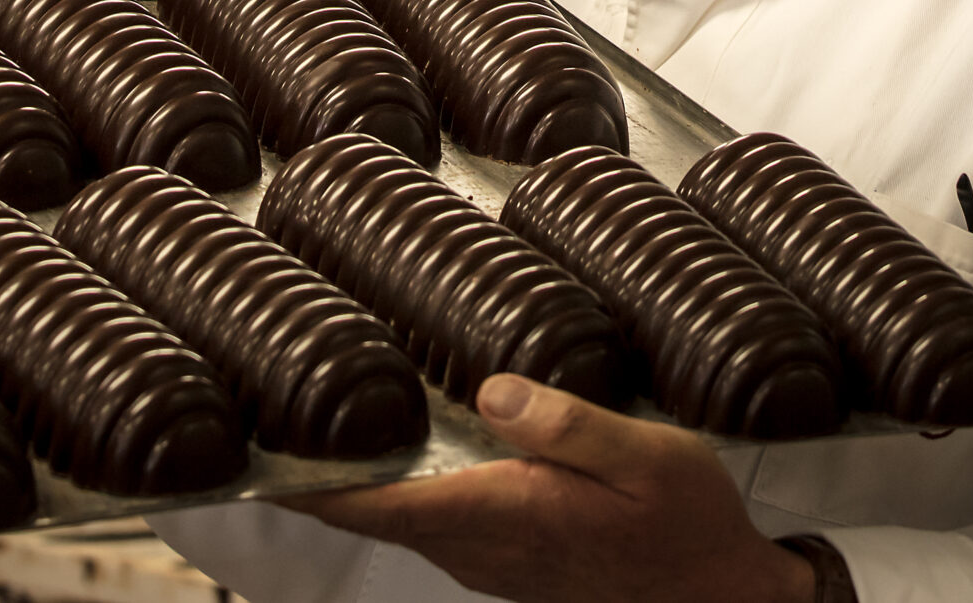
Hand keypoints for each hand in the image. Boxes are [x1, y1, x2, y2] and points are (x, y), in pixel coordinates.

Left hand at [295, 375, 813, 602]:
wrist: (719, 592)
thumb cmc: (688, 522)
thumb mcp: (647, 456)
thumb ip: (566, 425)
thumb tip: (490, 390)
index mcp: (502, 514)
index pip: (374, 503)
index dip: (306, 478)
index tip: (253, 447)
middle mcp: (478, 545)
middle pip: (368, 507)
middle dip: (316, 462)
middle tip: (270, 394)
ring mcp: (485, 557)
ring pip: (395, 512)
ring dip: (354, 473)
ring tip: (318, 403)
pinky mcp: (500, 555)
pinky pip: (428, 517)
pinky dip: (396, 484)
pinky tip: (399, 437)